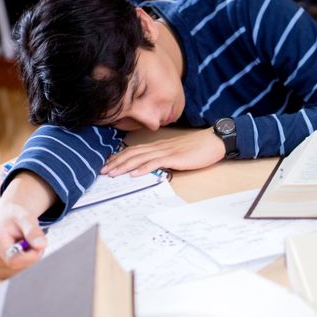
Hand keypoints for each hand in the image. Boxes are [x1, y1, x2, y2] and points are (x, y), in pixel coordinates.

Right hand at [0, 202, 47, 279]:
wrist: (8, 216)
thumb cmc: (15, 217)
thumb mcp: (26, 219)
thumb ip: (34, 232)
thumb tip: (41, 245)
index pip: (13, 260)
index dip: (30, 258)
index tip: (38, 248)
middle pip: (17, 268)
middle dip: (30, 259)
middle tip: (33, 244)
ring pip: (16, 274)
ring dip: (27, 263)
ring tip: (26, 248)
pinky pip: (14, 275)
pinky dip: (22, 267)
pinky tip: (22, 255)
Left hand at [101, 128, 226, 176]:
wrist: (213, 142)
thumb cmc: (198, 148)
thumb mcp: (177, 153)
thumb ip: (165, 158)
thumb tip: (155, 166)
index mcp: (158, 146)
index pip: (134, 151)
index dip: (120, 157)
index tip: (109, 165)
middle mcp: (159, 147)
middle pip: (132, 154)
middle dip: (116, 163)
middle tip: (103, 171)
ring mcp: (166, 152)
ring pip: (140, 158)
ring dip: (124, 166)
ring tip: (112, 173)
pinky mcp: (174, 157)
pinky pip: (155, 163)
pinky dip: (143, 169)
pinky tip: (134, 174)